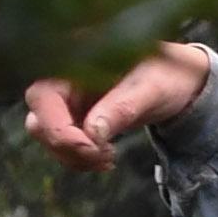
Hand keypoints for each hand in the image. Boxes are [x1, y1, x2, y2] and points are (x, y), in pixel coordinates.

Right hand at [22, 43, 214, 169]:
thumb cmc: (166, 75)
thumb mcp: (150, 89)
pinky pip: (63, 144)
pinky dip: (80, 158)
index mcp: (74, 58)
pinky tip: (106, 158)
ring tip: (109, 158)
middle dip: (67, 147)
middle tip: (104, 157)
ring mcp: (65, 99)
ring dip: (74, 157)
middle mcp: (61, 78)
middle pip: (38, 121)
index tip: (94, 148)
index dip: (60, 129)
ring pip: (48, 137)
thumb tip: (91, 133)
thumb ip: (121, 108)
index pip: (42, 98)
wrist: (178, 82)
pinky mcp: (73, 117)